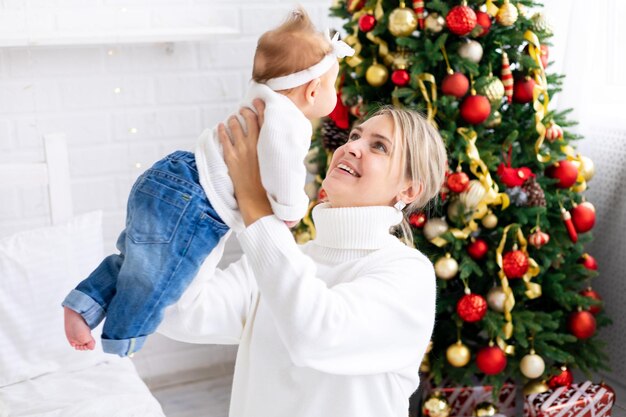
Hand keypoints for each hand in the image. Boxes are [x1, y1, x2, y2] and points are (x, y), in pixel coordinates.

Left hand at [218, 99, 272, 226]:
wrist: (258, 201)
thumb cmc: (272, 187)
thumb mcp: (280, 166)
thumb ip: (280, 154)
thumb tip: (286, 147)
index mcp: (268, 146)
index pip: (264, 121)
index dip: (261, 108)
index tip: (259, 101)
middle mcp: (254, 145)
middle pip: (249, 119)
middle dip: (246, 111)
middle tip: (244, 108)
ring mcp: (241, 150)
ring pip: (235, 126)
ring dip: (233, 119)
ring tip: (233, 117)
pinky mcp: (230, 158)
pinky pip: (224, 139)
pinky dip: (222, 130)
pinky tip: (221, 126)